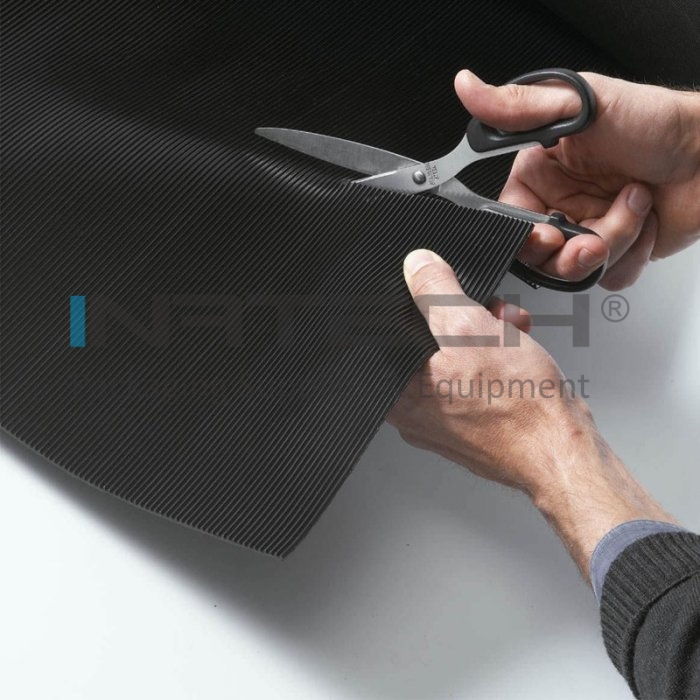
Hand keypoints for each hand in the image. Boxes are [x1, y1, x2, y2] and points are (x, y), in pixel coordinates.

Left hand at [389, 250, 672, 575]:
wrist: (562, 450)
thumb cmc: (519, 408)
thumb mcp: (471, 327)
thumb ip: (435, 291)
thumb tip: (417, 266)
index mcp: (397, 393)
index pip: (390, 331)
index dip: (421, 305)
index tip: (447, 299)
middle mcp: (413, 411)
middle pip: (424, 343)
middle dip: (461, 317)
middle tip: (486, 314)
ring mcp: (443, 419)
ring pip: (453, 357)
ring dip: (483, 333)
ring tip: (507, 331)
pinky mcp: (470, 420)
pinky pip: (472, 376)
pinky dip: (492, 357)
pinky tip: (513, 350)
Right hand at [455, 70, 699, 289]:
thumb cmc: (654, 121)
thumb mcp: (580, 104)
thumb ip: (518, 106)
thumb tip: (468, 87)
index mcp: (541, 173)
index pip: (511, 220)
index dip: (526, 237)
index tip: (549, 234)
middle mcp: (562, 203)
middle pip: (541, 256)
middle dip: (572, 251)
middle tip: (594, 236)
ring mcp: (590, 228)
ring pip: (577, 270)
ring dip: (614, 241)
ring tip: (634, 205)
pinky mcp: (619, 250)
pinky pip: (608, 277)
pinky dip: (633, 255)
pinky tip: (647, 222)